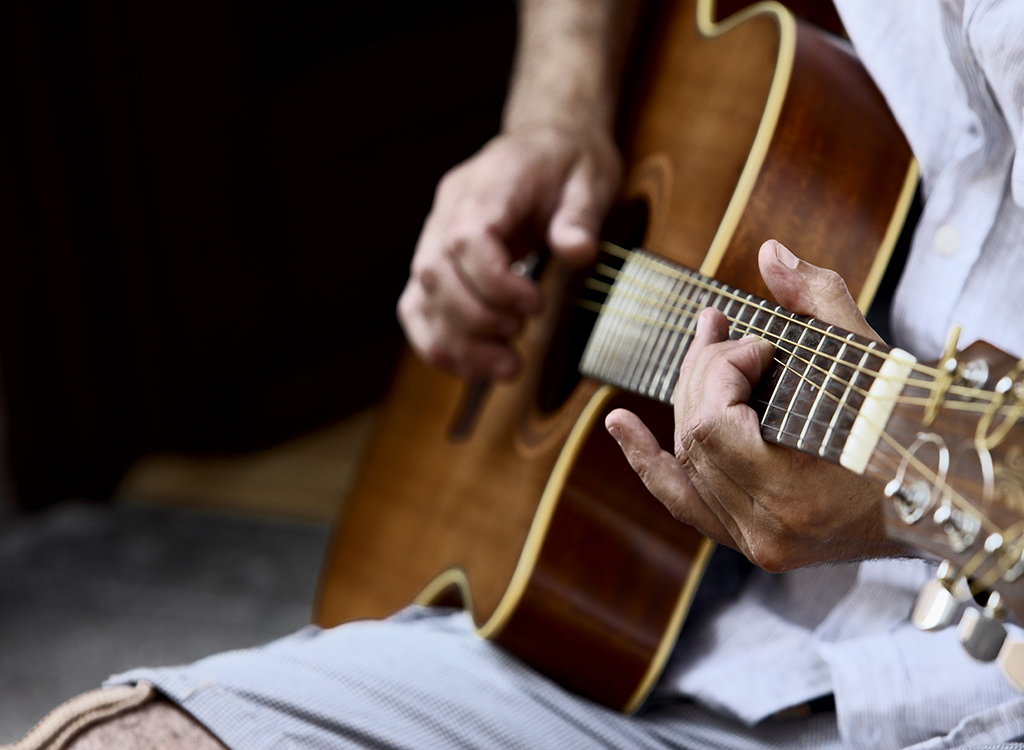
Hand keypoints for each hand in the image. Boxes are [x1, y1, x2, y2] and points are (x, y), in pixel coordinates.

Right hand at [397, 125, 621, 379]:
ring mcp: (435, 234)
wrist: (548, 140)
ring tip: (506, 368)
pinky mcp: (436, 261)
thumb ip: (581, 216)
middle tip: (520, 338)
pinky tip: (472, 367)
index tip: (534, 305)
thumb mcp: (592, 178)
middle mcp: (449, 208)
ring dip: (457, 343)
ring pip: (420, 296)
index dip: (494, 281)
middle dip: (476, 320)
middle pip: (434, 272)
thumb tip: (578, 252)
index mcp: (490, 183)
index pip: (466, 237)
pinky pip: (417, 307)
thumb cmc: (570, 161)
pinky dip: (438, 343)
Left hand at [605, 240, 904, 570]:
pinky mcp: (753, 542)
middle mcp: (768, 533)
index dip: (721, 370)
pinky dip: (650, 463)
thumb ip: (820, 304)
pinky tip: (619, 426)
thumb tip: (769, 252)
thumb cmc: (918, 430)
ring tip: (697, 348)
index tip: (760, 343)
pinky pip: (685, 504)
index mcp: (797, 496)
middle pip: (693, 440)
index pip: (712, 426)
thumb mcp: (873, 365)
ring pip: (685, 465)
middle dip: (702, 374)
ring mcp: (758, 544)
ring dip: (683, 401)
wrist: (952, 500)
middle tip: (721, 332)